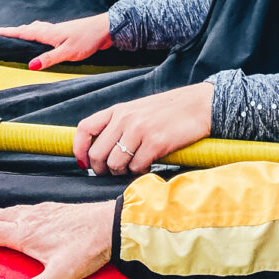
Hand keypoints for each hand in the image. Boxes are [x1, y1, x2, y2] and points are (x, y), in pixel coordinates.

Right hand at [0, 13, 112, 68]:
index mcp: (48, 33)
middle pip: (27, 29)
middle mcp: (51, 29)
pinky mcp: (64, 34)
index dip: (8, 32)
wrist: (105, 29)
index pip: (24, 32)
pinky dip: (35, 33)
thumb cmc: (88, 39)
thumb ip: (49, 58)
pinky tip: (39, 37)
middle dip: (12, 31)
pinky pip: (43, 32)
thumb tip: (30, 66)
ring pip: (36, 29)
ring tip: (14, 34)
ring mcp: (58, 31)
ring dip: (23, 31)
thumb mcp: (68, 52)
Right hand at [0, 200, 114, 278]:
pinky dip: (0, 212)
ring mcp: (40, 212)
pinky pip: (17, 209)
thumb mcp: (61, 274)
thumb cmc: (90, 247)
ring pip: (1, 210)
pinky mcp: (51, 210)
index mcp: (25, 231)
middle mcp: (29, 217)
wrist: (115, 223)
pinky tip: (5, 215)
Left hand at [74, 83, 214, 175]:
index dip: (79, 149)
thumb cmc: (169, 111)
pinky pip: (136, 168)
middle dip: (102, 169)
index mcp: (119, 110)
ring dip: (123, 172)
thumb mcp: (139, 110)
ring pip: (115, 164)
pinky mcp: (155, 142)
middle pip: (97, 154)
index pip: (85, 128)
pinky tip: (149, 165)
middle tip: (115, 172)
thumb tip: (101, 151)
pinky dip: (140, 172)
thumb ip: (119, 125)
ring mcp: (140, 130)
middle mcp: (125, 118)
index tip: (83, 163)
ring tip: (135, 166)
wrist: (199, 105)